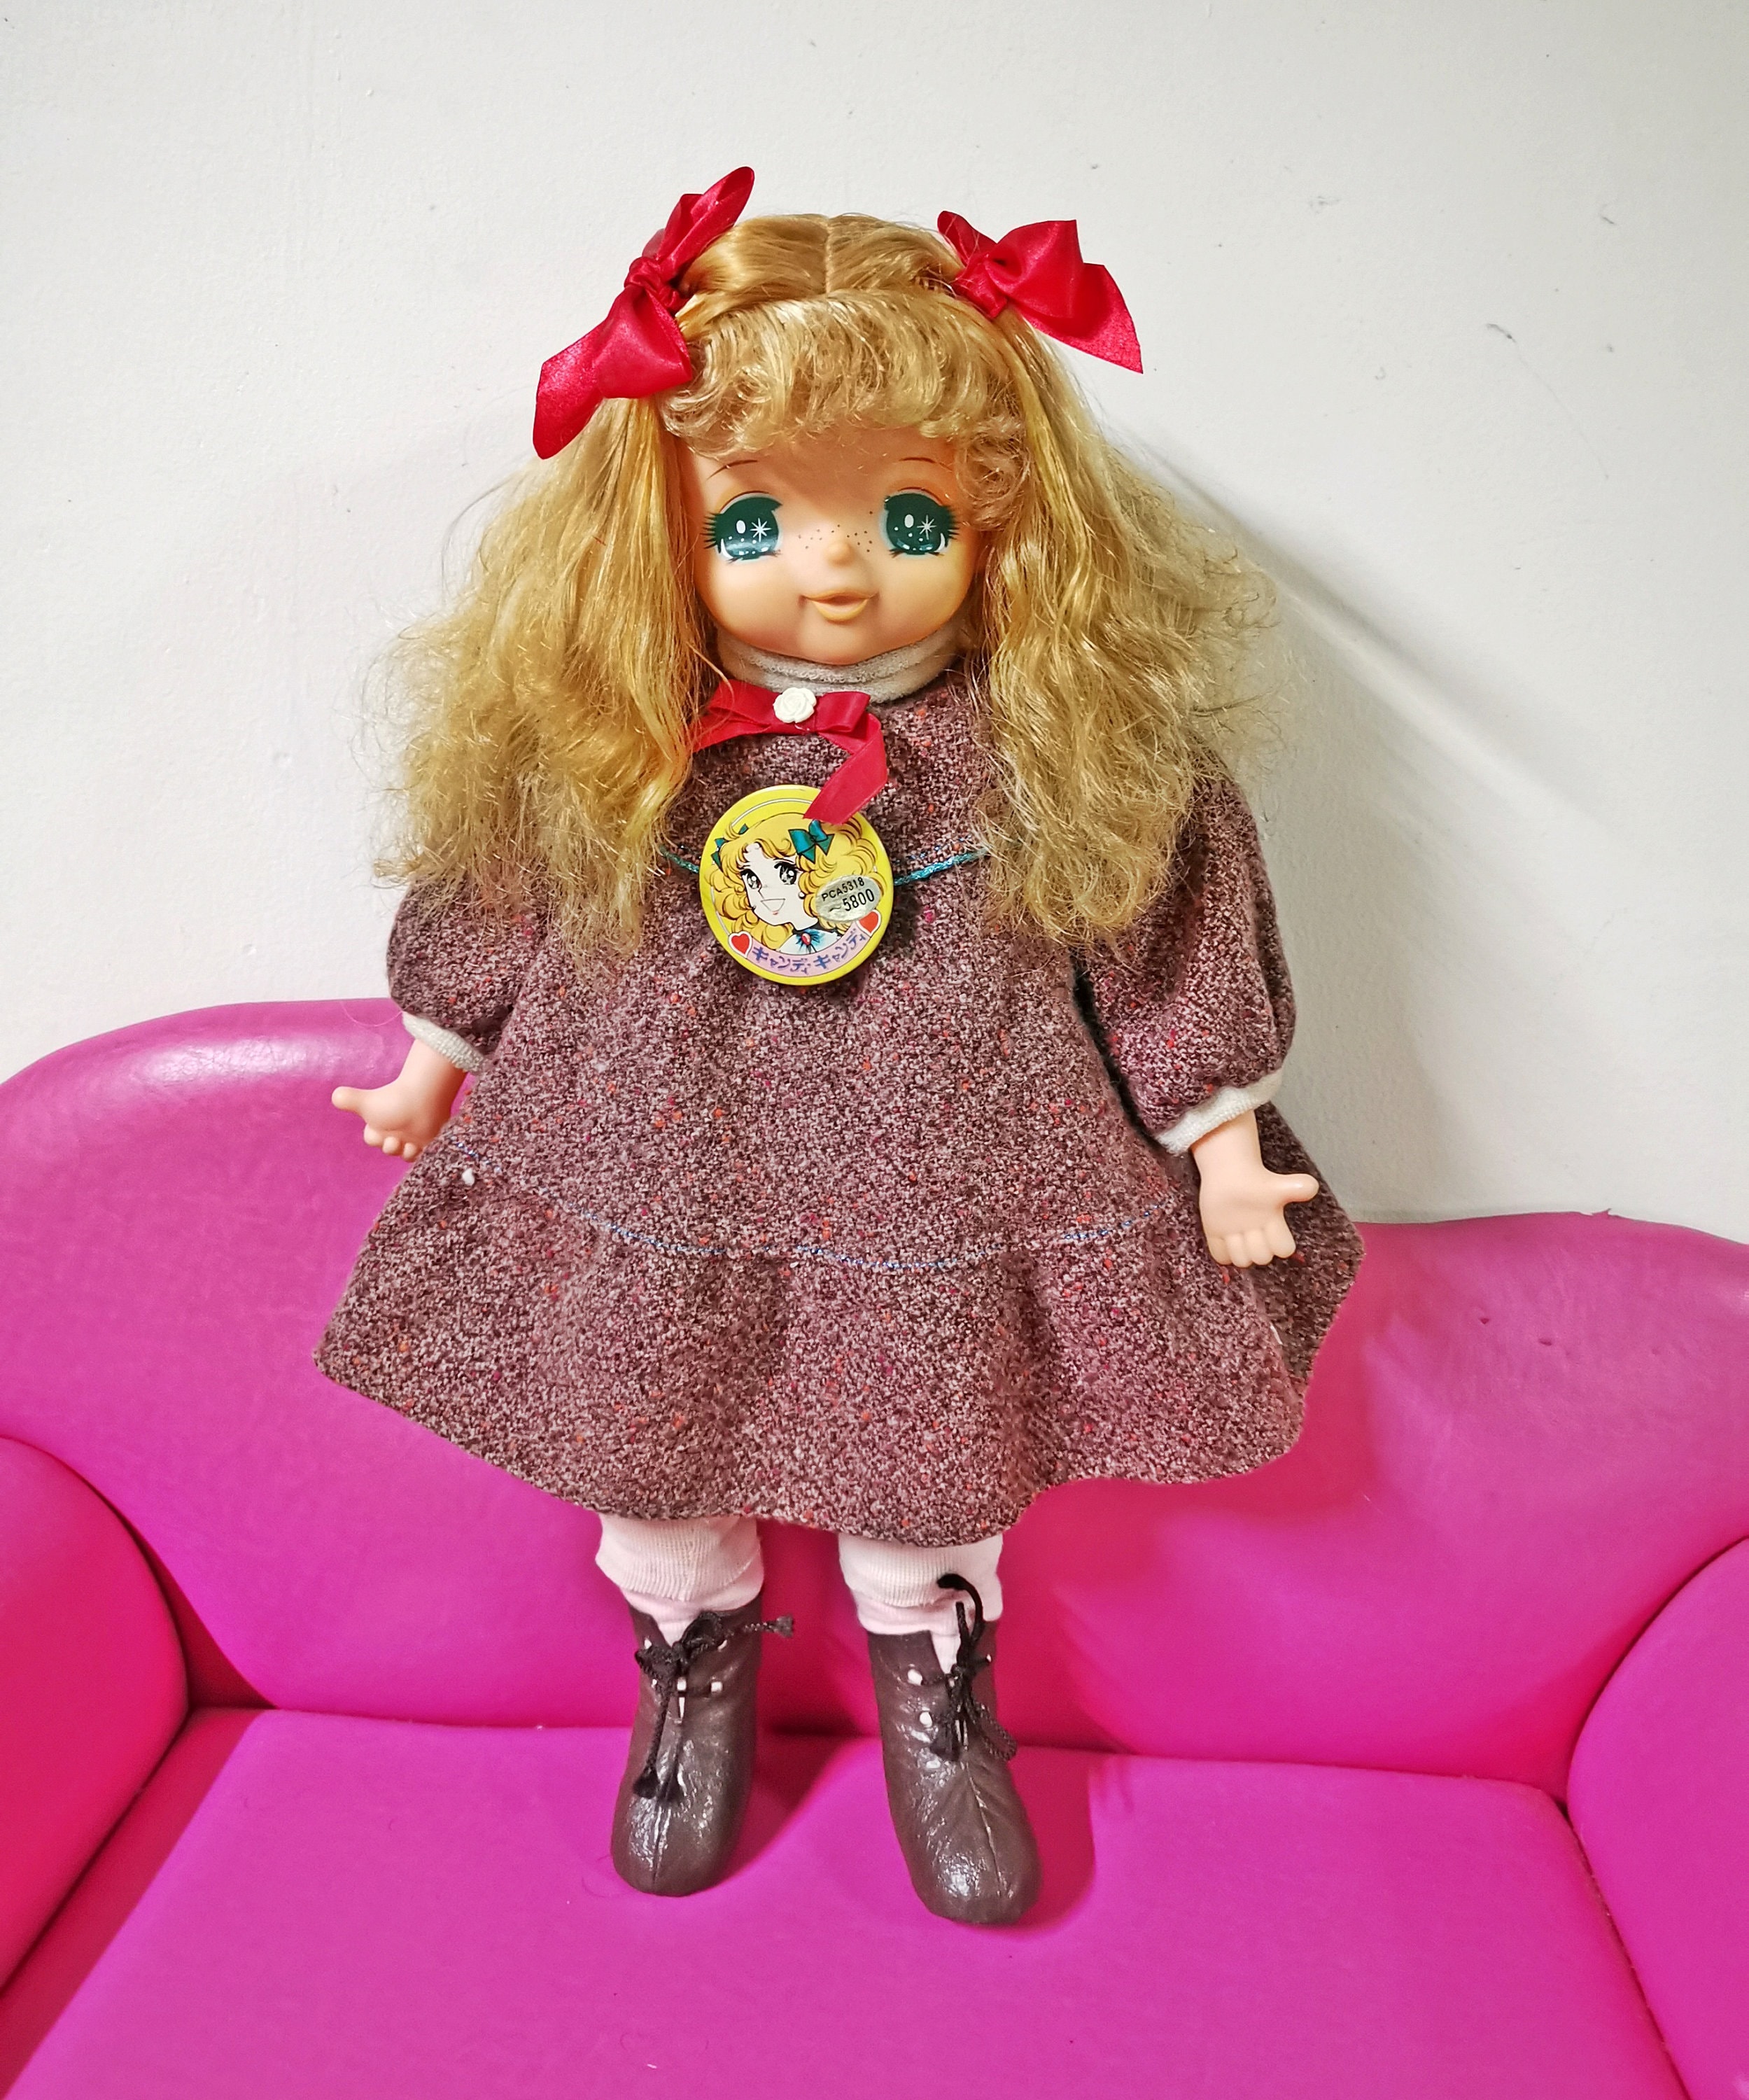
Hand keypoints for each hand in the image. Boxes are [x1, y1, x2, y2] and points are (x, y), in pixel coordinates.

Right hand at [332, 1038, 467, 1161]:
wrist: (424, 1097)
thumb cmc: (393, 1100)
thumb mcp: (366, 1103)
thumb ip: (348, 1100)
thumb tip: (335, 1096)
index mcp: (380, 1122)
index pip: (372, 1139)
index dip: (375, 1138)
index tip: (380, 1130)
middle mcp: (394, 1129)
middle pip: (388, 1149)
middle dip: (390, 1146)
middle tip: (396, 1139)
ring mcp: (411, 1134)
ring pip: (404, 1154)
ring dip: (405, 1151)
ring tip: (411, 1142)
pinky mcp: (427, 1138)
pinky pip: (421, 1155)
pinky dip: (419, 1152)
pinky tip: (420, 1144)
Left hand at [1188, 1108, 1318, 1266]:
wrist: (1230, 1173)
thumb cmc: (1256, 1181)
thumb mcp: (1278, 1185)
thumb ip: (1296, 1187)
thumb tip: (1312, 1187)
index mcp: (1274, 1226)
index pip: (1283, 1249)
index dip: (1277, 1243)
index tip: (1269, 1225)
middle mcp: (1258, 1237)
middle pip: (1261, 1258)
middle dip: (1255, 1246)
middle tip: (1247, 1227)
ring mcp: (1238, 1238)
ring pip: (1241, 1261)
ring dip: (1236, 1249)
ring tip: (1232, 1230)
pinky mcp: (1218, 1237)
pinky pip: (1221, 1257)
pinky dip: (1220, 1249)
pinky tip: (1220, 1232)